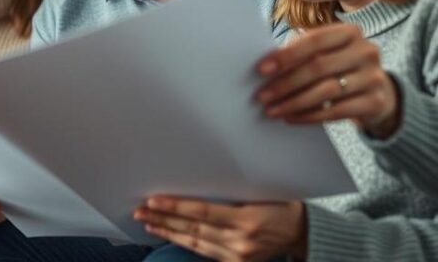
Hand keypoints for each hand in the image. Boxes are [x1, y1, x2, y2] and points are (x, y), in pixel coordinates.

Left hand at [134, 197, 306, 261]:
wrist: (301, 231)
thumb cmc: (278, 203)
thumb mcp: (256, 193)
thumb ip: (227, 194)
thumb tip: (191, 186)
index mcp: (247, 219)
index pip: (202, 212)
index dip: (175, 207)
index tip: (153, 200)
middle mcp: (241, 241)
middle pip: (193, 230)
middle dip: (163, 220)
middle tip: (140, 211)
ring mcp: (238, 256)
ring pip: (194, 243)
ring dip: (168, 232)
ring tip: (147, 223)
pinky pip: (204, 253)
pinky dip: (185, 243)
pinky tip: (169, 235)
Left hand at [256, 24, 399, 138]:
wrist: (377, 91)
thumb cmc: (338, 66)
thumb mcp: (324, 52)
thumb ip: (300, 52)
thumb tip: (266, 66)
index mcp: (349, 32)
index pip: (313, 41)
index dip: (286, 56)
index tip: (261, 70)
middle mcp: (365, 51)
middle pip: (318, 68)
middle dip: (285, 83)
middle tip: (262, 96)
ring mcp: (374, 77)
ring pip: (326, 91)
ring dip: (294, 102)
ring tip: (272, 109)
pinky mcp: (375, 102)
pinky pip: (336, 111)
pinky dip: (309, 116)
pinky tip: (291, 118)